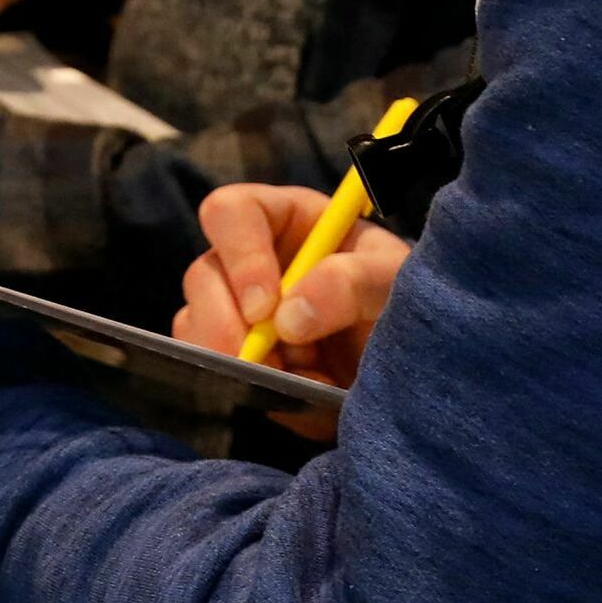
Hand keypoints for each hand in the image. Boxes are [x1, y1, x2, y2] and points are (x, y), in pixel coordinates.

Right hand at [175, 182, 412, 437]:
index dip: (240, 255)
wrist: (407, 370)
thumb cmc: (402, 305)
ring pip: (194, 325)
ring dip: (238, 359)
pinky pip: (209, 369)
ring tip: (297, 375)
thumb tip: (290, 316)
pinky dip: (248, 386)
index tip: (265, 307)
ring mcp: (234, 310)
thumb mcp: (395, 282)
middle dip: (228, 325)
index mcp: (286, 221)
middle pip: (203, 275)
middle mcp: (250, 260)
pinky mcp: (233, 356)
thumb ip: (355, 281)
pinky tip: (294, 390)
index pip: (232, 212)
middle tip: (268, 362)